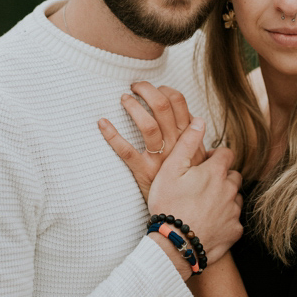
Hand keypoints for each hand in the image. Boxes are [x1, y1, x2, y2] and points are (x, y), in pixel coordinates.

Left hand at [98, 82, 204, 199]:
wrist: (183, 211)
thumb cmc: (185, 177)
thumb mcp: (195, 155)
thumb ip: (190, 134)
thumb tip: (189, 114)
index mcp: (188, 137)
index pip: (179, 102)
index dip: (163, 90)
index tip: (153, 88)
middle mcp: (175, 144)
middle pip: (162, 107)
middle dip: (146, 90)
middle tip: (134, 86)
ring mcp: (159, 158)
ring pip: (147, 125)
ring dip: (133, 107)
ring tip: (123, 98)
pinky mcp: (143, 171)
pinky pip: (126, 150)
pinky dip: (112, 135)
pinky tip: (102, 123)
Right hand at [146, 119, 242, 265]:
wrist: (176, 243)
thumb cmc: (169, 204)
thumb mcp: (170, 169)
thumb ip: (186, 143)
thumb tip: (199, 121)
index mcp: (216, 172)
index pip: (226, 153)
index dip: (214, 156)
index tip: (202, 164)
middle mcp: (230, 189)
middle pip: (233, 175)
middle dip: (221, 177)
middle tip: (200, 185)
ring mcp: (234, 211)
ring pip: (234, 197)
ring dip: (224, 197)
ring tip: (202, 205)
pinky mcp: (234, 231)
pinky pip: (233, 219)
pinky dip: (224, 219)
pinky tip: (207, 222)